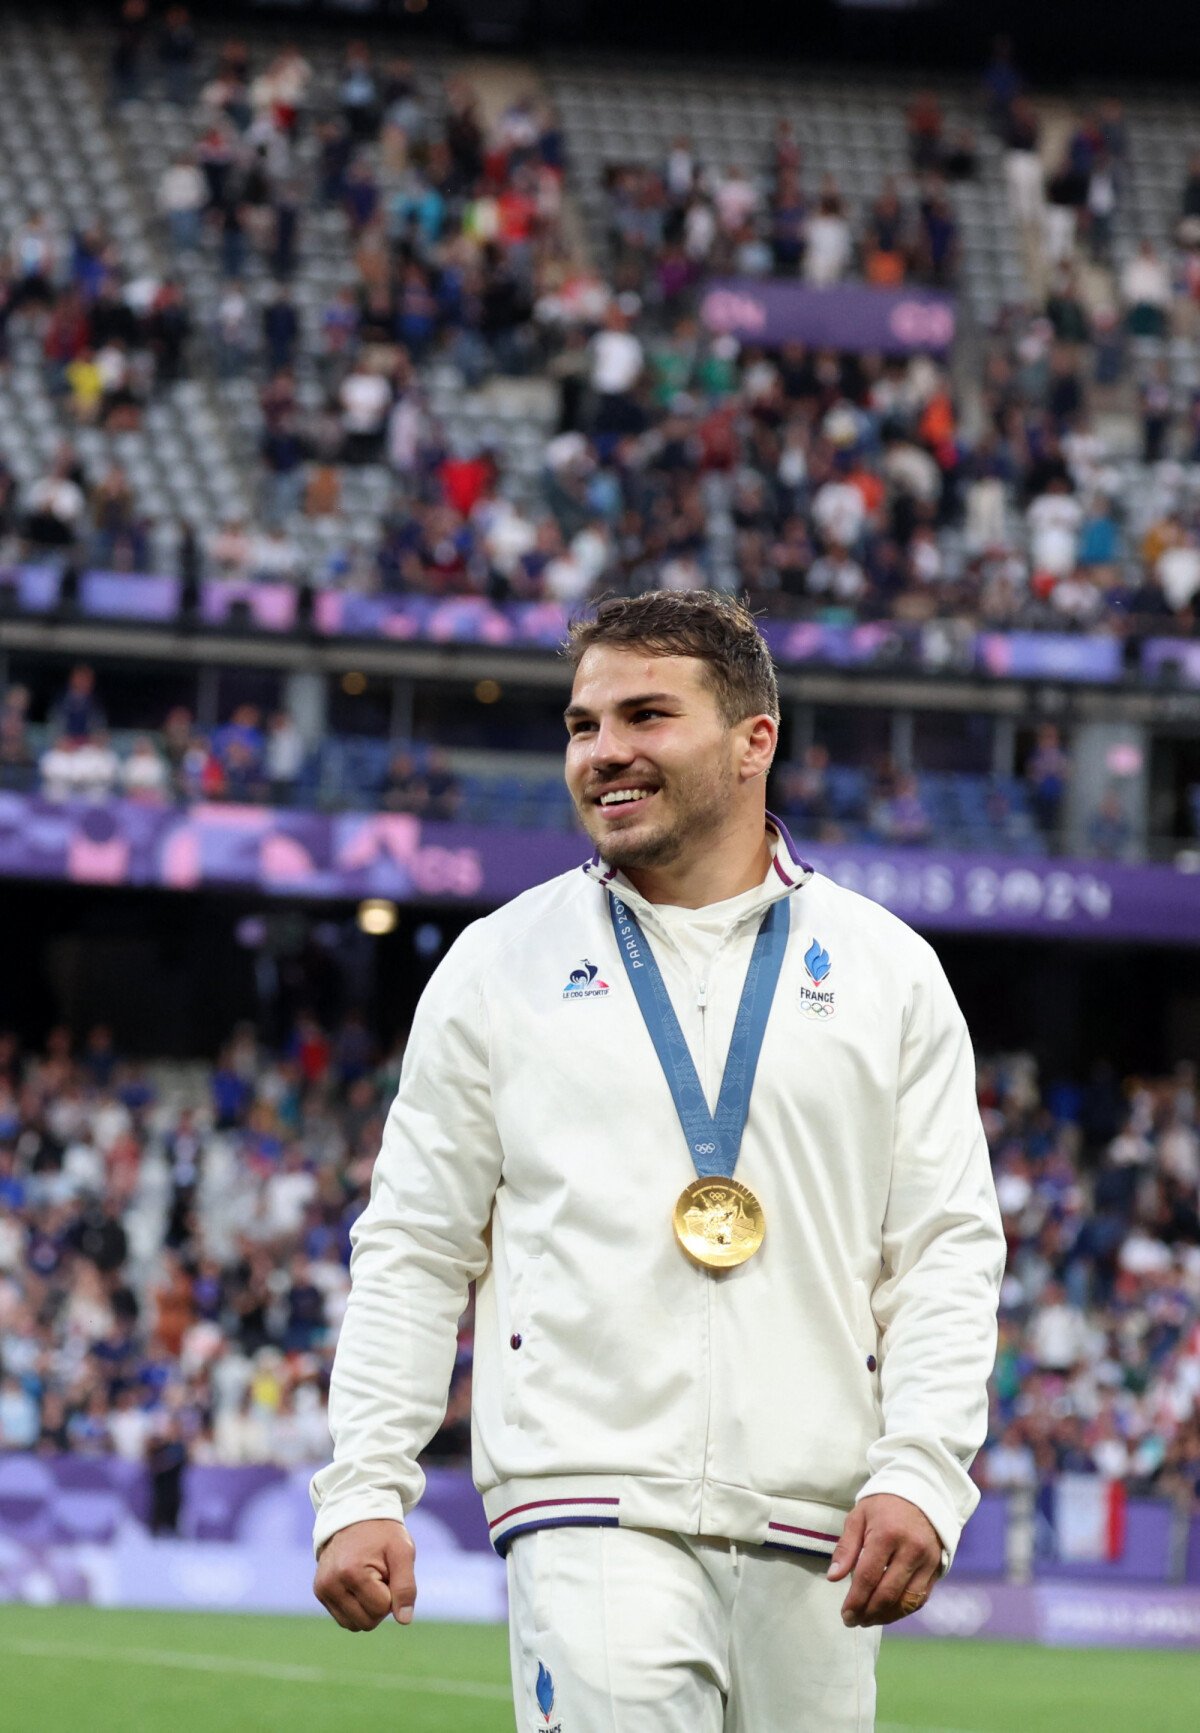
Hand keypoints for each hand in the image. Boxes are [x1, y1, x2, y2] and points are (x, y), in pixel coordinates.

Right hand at [314, 1518, 416, 1631]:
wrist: (355, 1513)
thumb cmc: (383, 1532)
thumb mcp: (403, 1551)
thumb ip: (406, 1586)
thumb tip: (404, 1620)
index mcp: (352, 1572)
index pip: (382, 1608)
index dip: (392, 1591)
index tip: (388, 1569)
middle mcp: (331, 1583)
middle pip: (367, 1622)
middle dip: (380, 1603)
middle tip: (380, 1574)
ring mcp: (322, 1589)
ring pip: (354, 1625)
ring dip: (367, 1608)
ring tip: (369, 1580)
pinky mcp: (319, 1591)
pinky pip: (343, 1618)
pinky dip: (356, 1608)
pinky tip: (359, 1585)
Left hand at [826, 1494, 940, 1627]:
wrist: (922, 1491)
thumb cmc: (884, 1504)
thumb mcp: (859, 1516)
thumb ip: (846, 1548)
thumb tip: (833, 1578)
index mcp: (887, 1534)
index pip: (868, 1576)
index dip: (855, 1600)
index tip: (845, 1614)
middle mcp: (911, 1549)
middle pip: (888, 1593)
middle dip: (868, 1613)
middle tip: (853, 1621)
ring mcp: (928, 1560)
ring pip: (906, 1601)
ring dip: (886, 1617)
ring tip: (868, 1620)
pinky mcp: (938, 1568)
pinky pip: (920, 1598)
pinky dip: (903, 1610)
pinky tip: (888, 1612)